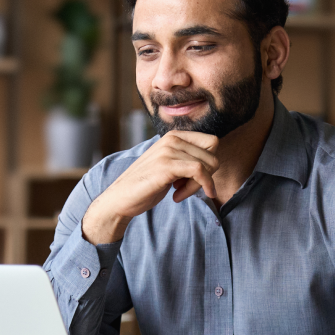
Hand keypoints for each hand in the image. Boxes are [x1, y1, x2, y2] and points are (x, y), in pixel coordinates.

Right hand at [82, 131, 218, 243]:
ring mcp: (168, 150)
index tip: (194, 179)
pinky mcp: (167, 165)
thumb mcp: (169, 165)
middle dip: (206, 176)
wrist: (120, 198)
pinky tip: (178, 197)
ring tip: (179, 193)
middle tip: (186, 188)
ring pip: (207, 165)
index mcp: (173, 136)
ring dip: (198, 185)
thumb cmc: (146, 184)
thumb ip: (187, 158)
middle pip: (213, 154)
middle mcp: (172, 139)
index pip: (211, 142)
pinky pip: (200, 172)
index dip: (209, 163)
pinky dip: (199, 187)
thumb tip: (214, 162)